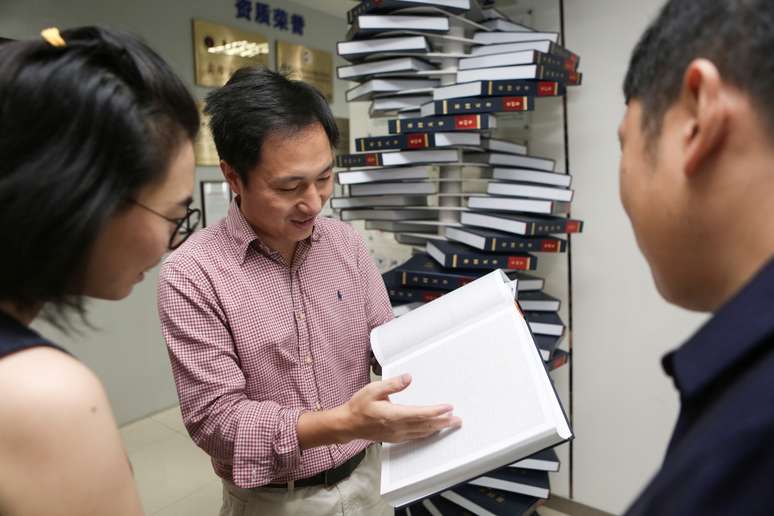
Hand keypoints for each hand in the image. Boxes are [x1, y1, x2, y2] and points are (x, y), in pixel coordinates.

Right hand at [340, 373, 461, 442]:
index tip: (448, 407)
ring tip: (451, 424)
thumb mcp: (373, 389)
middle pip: (425, 425)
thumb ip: (392, 384)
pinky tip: (433, 430)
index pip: (420, 414)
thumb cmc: (359, 406)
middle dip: (443, 422)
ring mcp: (397, 434)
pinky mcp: (396, 437)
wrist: (348, 424)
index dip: (436, 411)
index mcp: (393, 415)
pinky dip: (427, 433)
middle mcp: (398, 427)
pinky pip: (416, 436)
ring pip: (422, 432)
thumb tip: (408, 378)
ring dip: (438, 428)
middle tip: (457, 419)